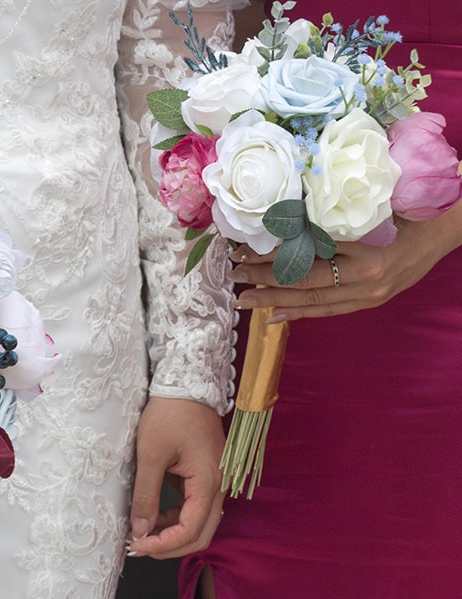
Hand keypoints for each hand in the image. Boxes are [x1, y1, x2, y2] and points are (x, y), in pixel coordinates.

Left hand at [126, 396, 224, 559]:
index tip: (136, 546)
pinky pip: (194, 508)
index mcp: (209, 482)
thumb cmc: (169, 414)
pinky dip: (175, 518)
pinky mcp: (206, 477)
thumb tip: (140, 530)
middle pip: (201, 533)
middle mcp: (219, 486)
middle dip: (170, 546)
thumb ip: (146, 496)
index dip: (164, 544)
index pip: (192, 530)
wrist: (186, 385)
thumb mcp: (150, 456)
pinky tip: (153, 517)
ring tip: (140, 533)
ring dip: (172, 534)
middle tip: (138, 548)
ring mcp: (215, 482)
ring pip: (199, 523)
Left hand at [229, 207, 461, 321]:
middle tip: (234, 272)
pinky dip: (298, 313)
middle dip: (265, 277)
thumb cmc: (408, 210)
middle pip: (305, 280)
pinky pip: (328, 311)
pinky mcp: (369, 302)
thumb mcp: (373, 206)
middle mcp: (367, 276)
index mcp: (367, 248)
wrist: (445, 230)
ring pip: (312, 300)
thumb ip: (335, 215)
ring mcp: (368, 294)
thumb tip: (287, 214)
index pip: (308, 253)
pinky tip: (273, 316)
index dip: (274, 253)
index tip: (245, 248)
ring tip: (243, 298)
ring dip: (274, 298)